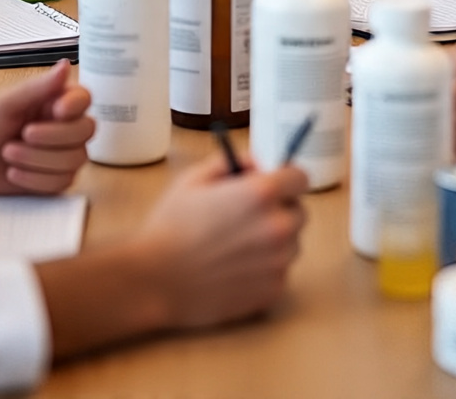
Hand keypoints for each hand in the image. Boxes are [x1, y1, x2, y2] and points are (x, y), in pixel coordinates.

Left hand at [0, 60, 93, 193]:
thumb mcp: (7, 103)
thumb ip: (39, 87)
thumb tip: (66, 64)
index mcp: (54, 101)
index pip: (84, 98)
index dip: (76, 106)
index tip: (56, 111)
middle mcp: (63, 126)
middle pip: (86, 130)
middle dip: (54, 137)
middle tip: (23, 134)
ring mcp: (61, 154)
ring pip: (76, 159)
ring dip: (39, 160)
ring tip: (9, 153)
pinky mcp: (54, 180)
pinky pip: (62, 183)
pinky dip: (35, 180)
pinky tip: (13, 173)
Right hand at [132, 154, 308, 329]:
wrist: (156, 280)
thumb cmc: (171, 225)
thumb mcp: (195, 179)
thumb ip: (231, 163)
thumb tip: (256, 163)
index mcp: (261, 194)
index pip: (300, 178)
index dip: (286, 179)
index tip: (272, 184)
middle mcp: (278, 227)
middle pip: (299, 212)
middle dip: (280, 209)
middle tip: (250, 216)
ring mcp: (278, 263)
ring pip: (292, 243)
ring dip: (276, 240)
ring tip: (239, 245)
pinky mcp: (272, 292)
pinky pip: (281, 271)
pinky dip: (267, 268)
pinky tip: (237, 268)